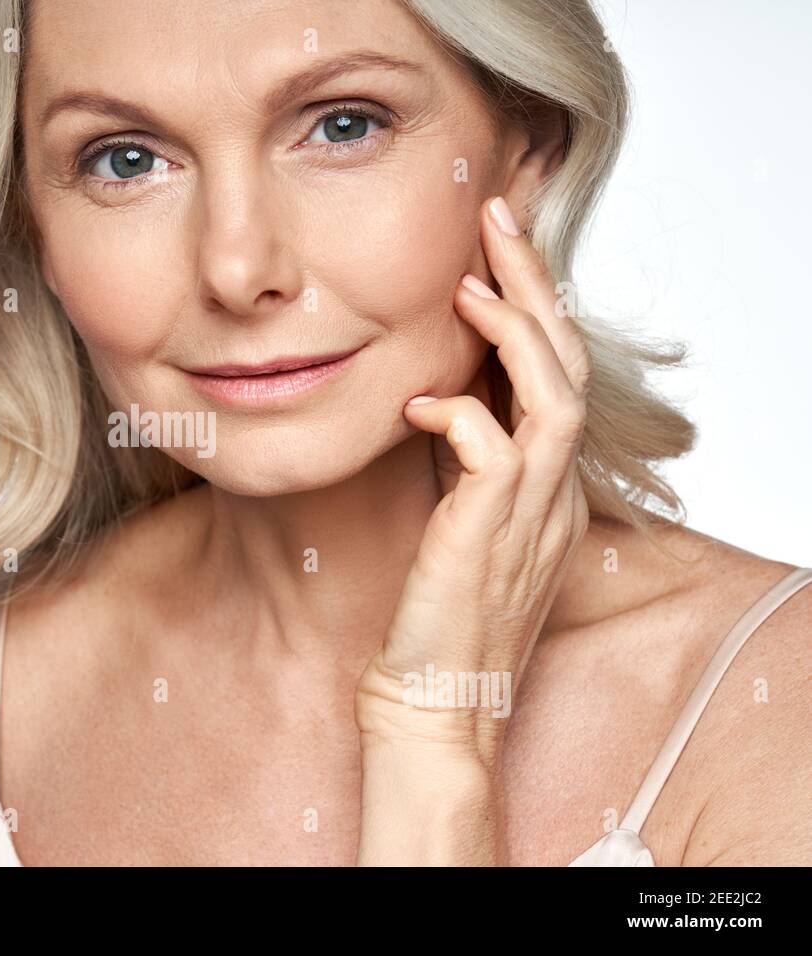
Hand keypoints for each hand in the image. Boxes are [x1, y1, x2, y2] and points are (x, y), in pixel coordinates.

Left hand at [354, 195, 591, 772]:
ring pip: (553, 395)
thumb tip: (435, 398)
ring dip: (514, 332)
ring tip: (472, 281)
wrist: (434, 705)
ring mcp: (532, 514)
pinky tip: (417, 402)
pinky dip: (458, 411)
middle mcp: (555, 494)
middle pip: (569, 366)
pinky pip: (491, 448)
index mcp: (551, 489)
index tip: (494, 254)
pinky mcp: (490, 534)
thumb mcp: (460, 526)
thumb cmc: (436, 619)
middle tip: (497, 220)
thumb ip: (464, 466)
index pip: (559, 376)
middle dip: (535, 288)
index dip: (535, 310)